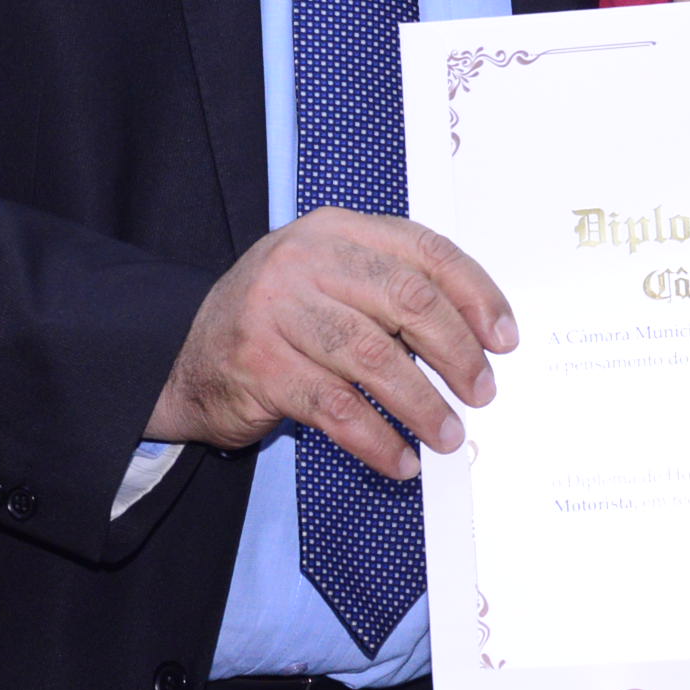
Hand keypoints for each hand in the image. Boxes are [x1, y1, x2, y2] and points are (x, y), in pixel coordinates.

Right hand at [145, 207, 515, 476]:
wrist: (184, 358)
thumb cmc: (279, 321)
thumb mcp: (330, 282)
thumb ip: (390, 290)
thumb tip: (479, 339)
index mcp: (336, 229)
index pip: (426, 251)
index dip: (475, 295)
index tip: (504, 339)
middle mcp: (305, 259)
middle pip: (407, 300)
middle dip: (456, 352)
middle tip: (482, 391)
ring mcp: (277, 310)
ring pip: (374, 358)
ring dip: (422, 404)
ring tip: (449, 436)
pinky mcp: (260, 365)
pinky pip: (335, 408)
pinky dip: (376, 438)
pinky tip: (399, 459)